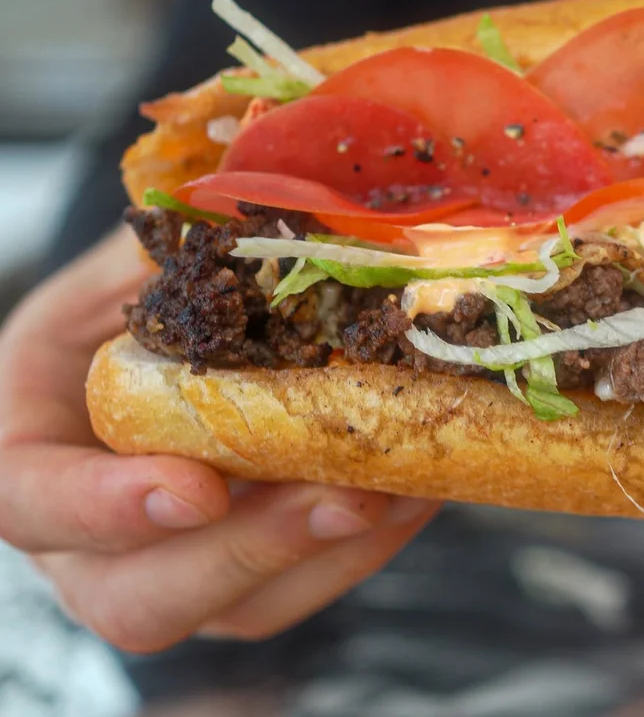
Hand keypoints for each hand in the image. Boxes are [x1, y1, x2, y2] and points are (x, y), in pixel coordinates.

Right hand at [0, 227, 441, 652]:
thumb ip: (158, 259)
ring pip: (243, 606)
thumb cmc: (125, 305)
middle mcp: (90, 541)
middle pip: (141, 597)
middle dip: (251, 551)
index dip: (103, 508)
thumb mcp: (118, 269)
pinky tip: (420, 486)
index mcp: (28, 452)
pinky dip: (370, 542)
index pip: (33, 502)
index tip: (194, 487)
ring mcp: (176, 570)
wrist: (165, 342)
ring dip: (331, 552)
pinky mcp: (253, 578)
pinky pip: (309, 584)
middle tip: (342, 497)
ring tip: (402, 488)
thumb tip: (244, 220)